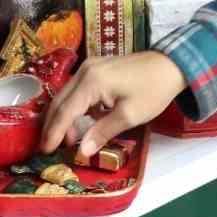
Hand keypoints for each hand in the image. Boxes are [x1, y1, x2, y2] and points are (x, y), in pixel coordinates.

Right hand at [40, 51, 188, 155]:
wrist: (172, 65)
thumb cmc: (153, 90)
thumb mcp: (129, 115)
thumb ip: (102, 132)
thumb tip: (82, 151)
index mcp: (91, 82)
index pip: (65, 111)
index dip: (54, 132)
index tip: (45, 151)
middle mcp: (85, 71)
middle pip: (60, 101)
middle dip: (52, 125)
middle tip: (48, 147)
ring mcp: (89, 67)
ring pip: (66, 95)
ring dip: (62, 116)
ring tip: (62, 139)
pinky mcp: (96, 68)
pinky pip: (76, 90)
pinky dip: (73, 107)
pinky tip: (76, 122)